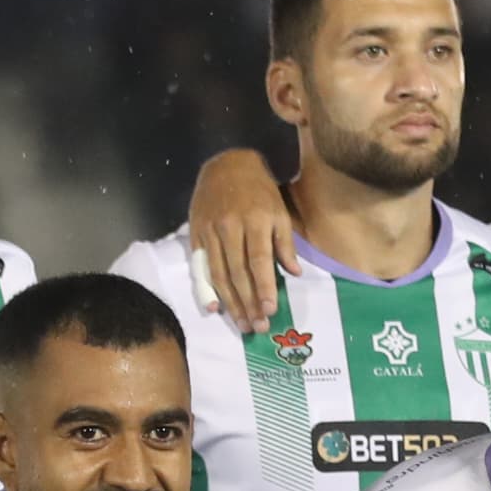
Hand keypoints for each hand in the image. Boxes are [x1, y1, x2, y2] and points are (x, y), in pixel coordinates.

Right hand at [186, 146, 296, 326]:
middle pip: (238, 273)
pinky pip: (201, 266)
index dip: (265, 288)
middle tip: (257, 327)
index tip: (270, 311)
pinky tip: (214, 307)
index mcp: (255, 221)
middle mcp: (230, 228)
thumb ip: (285, 244)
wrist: (226, 163)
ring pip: (219, 273)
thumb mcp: (279, 212)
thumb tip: (294, 274)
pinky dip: (207, 288)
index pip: (260, 261)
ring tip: (241, 323)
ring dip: (230, 303)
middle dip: (248, 303)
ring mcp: (210, 231)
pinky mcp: (195, 234)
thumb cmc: (259, 191)